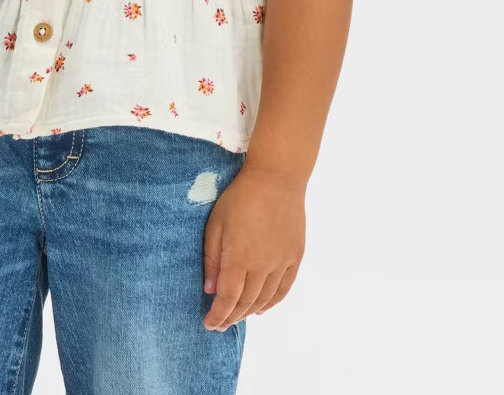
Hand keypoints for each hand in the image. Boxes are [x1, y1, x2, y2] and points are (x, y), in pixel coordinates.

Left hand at [201, 162, 305, 330]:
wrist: (277, 178)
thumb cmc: (240, 196)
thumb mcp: (216, 223)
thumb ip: (212, 258)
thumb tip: (210, 290)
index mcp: (240, 258)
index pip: (228, 299)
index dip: (218, 315)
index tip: (209, 324)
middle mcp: (263, 266)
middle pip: (246, 302)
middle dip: (231, 317)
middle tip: (220, 324)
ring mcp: (282, 263)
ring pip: (265, 299)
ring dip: (249, 312)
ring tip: (237, 316)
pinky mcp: (295, 257)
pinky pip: (284, 289)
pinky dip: (272, 302)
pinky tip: (262, 307)